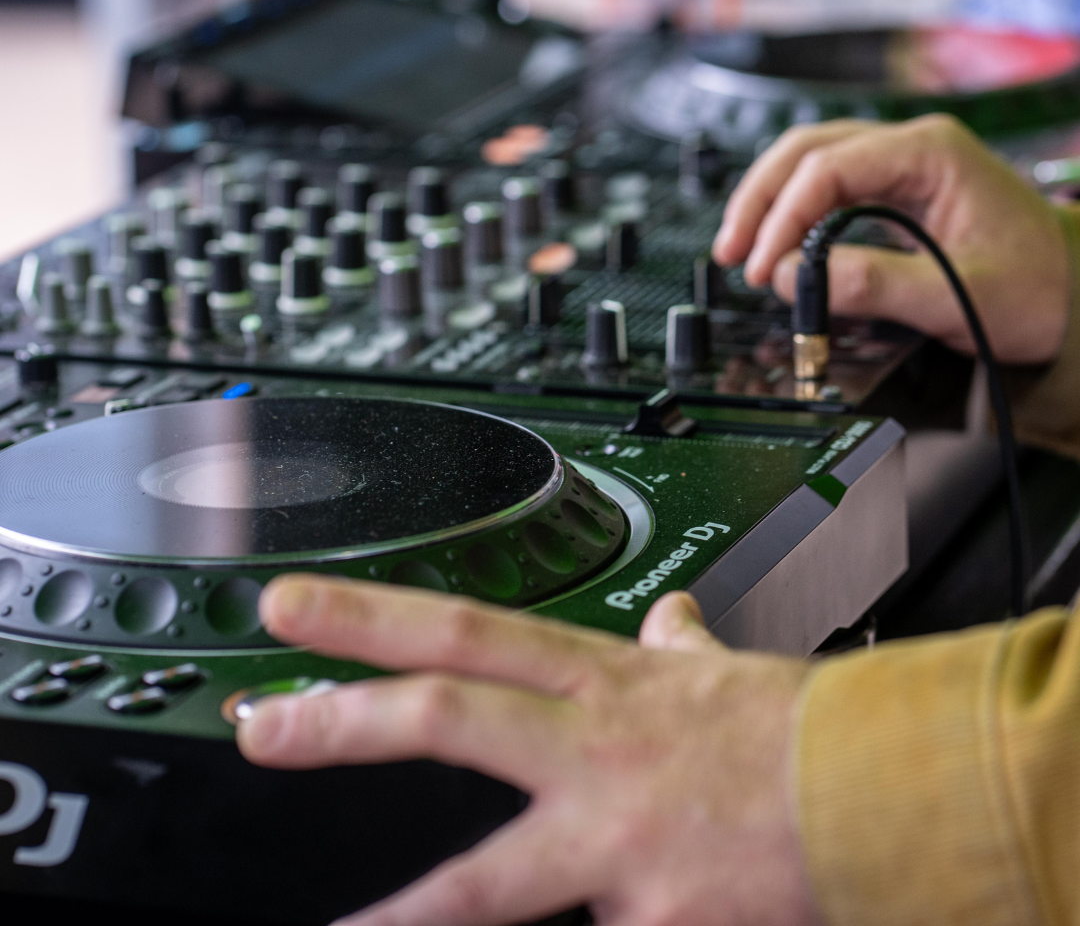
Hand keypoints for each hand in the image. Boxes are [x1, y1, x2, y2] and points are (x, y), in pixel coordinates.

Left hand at [237, 576, 821, 925]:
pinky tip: (607, 925)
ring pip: (492, 881)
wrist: (881, 794)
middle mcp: (594, 752)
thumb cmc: (795, 728)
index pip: (467, 629)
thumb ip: (679, 645)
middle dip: (344, 724)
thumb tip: (670, 618)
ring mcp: (619, 842)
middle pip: (450, 717)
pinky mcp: (654, 922)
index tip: (292, 608)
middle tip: (263, 727)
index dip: (370, 616)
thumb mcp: (721, 673)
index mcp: (602, 684)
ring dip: (409, 916)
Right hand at [712, 115, 1069, 363]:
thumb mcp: (959, 295)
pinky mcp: (892, 193)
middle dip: (760, 202)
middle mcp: (910, 149)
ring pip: (808, 165)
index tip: (764, 266)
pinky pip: (825, 190)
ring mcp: (899, 167)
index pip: (829, 168)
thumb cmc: (1037, 287)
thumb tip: (794, 277)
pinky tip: (776, 247)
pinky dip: (791, 217)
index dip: (785, 217)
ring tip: (740, 251)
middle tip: (732, 253)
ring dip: (768, 205)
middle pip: (806, 152)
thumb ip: (874, 286)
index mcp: (931, 153)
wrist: (1074, 293)